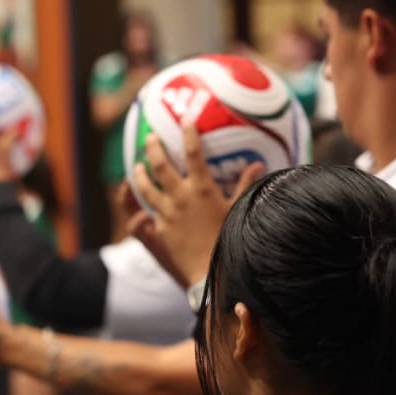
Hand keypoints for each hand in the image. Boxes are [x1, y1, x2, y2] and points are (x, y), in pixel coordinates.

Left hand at [129, 123, 263, 286]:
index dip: (188, 134)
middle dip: (153, 148)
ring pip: (145, 188)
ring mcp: (166, 214)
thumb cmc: (230, 240)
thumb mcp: (239, 210)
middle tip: (149, 138)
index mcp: (202, 189)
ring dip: (140, 175)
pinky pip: (149, 214)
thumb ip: (245, 185)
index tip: (185, 121)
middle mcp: (180, 198)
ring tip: (137, 167)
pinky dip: (145, 206)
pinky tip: (144, 204)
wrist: (210, 272)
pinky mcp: (159, 230)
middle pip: (160, 166)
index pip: (193, 153)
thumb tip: (258, 163)